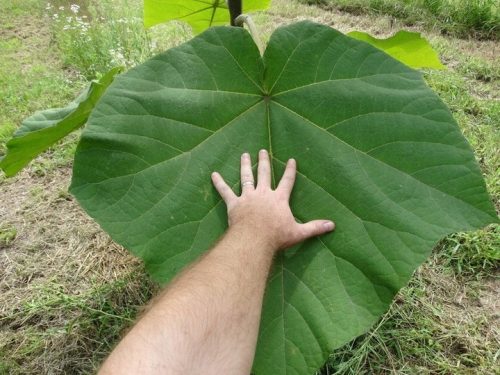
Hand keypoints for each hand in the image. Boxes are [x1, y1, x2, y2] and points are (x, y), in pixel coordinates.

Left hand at [211, 150, 334, 251]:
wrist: (254, 239)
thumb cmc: (276, 236)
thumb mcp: (299, 232)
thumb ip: (315, 227)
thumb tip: (333, 225)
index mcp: (279, 199)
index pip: (287, 181)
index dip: (290, 170)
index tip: (291, 160)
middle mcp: (263, 193)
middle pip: (264, 173)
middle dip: (264, 161)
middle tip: (262, 150)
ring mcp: (248, 197)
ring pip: (246, 177)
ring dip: (245, 165)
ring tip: (244, 155)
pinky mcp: (234, 204)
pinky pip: (225, 191)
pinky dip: (219, 183)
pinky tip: (213, 174)